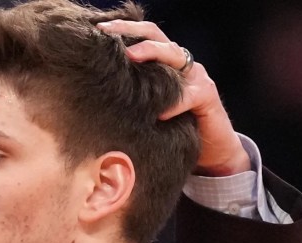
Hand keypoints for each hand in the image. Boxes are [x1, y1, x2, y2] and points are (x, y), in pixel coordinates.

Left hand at [97, 20, 250, 176]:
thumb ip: (129, 100)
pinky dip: (175, 102)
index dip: (122, 30)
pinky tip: (160, 113)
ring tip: (130, 56)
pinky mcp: (207, 97)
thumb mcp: (145, 113)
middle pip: (156, 37)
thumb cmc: (171, 132)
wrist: (210, 152)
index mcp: (163, 65)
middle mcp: (180, 66)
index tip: (96, 30)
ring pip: (174, 56)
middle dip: (130, 31)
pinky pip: (190, 95)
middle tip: (106, 33)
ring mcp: (196, 78)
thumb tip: (91, 100)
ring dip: (152, 53)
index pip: (143, 37)